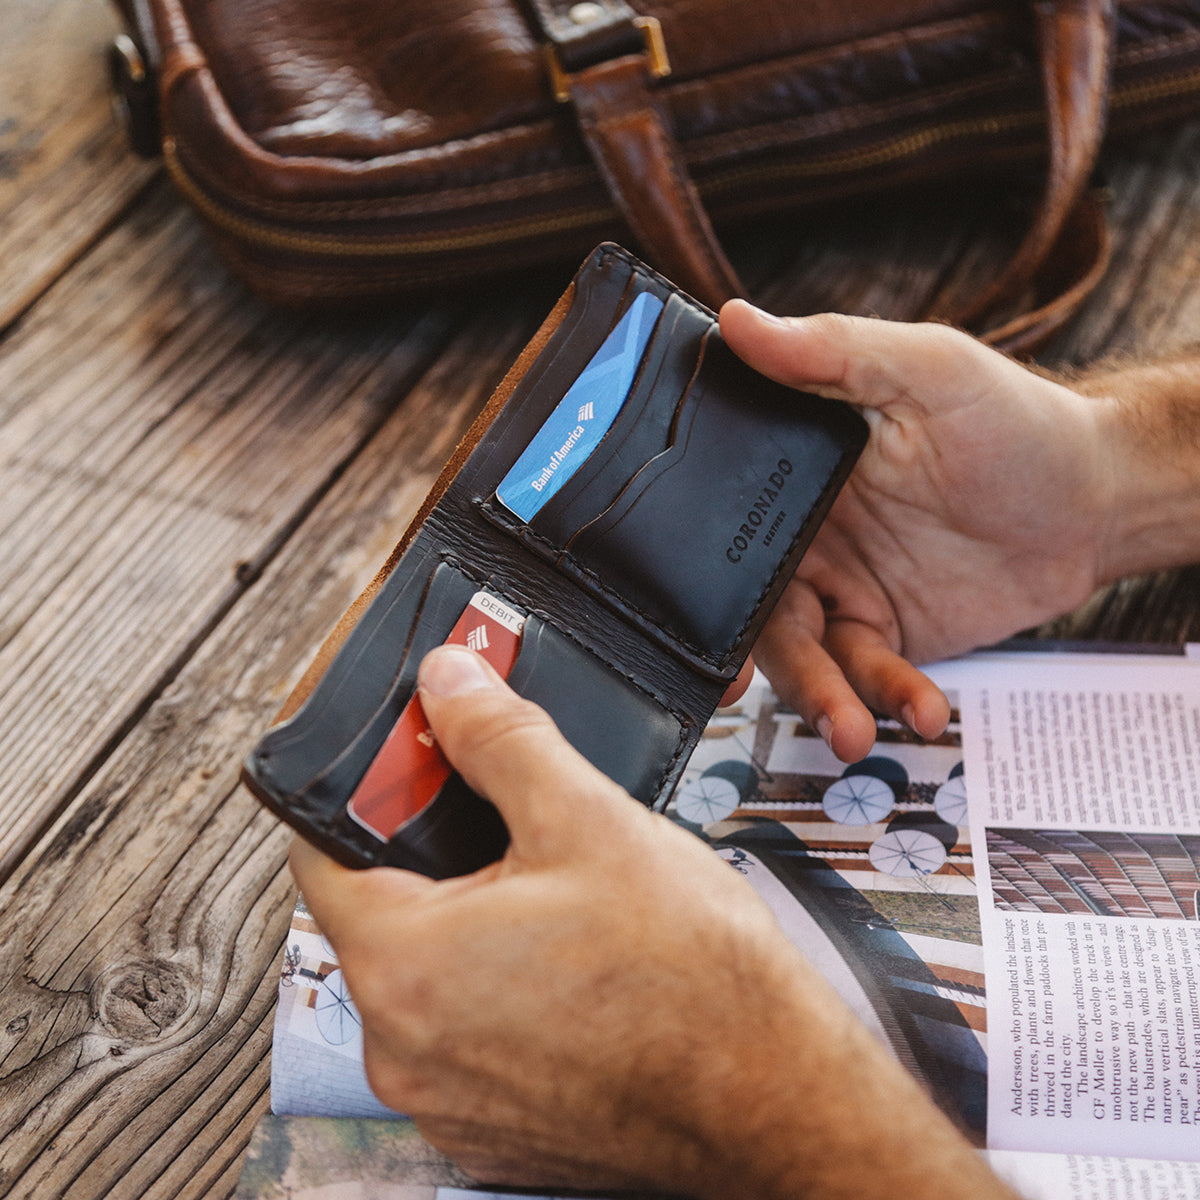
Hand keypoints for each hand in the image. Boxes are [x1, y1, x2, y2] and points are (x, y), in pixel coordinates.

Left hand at [289, 645, 1011, 1199]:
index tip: (404, 768)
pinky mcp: (495, 1132)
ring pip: (428, 981)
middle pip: (379, 916)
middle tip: (507, 824)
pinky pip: (468, 1039)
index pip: (320, 853)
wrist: (777, 1100)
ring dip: (471, 930)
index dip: (358, 794)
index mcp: (405, 965)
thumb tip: (447, 683)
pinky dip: (499, 996)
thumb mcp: (589, 820)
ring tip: (556, 900)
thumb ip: (500, 741)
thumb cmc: (693, 976)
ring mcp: (447, 1102)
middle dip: (430, 859)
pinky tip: (573, 970)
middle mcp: (403, 1049)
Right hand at [720, 301, 1111, 761]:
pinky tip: (923, 710)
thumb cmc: (1014, 420)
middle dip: (747, 658)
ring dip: (821, 697)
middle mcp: (805, 531)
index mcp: (794, 468)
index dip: (689, 569)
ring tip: (853, 730)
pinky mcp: (886, 633)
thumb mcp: (927, 368)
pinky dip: (889, 697)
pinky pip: (867, 676)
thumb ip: (834, 352)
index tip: (677, 614)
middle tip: (737, 694)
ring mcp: (845, 587)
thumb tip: (741, 322)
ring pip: (803, 654)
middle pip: (750, 603)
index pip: (718, 517)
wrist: (1095, 499)